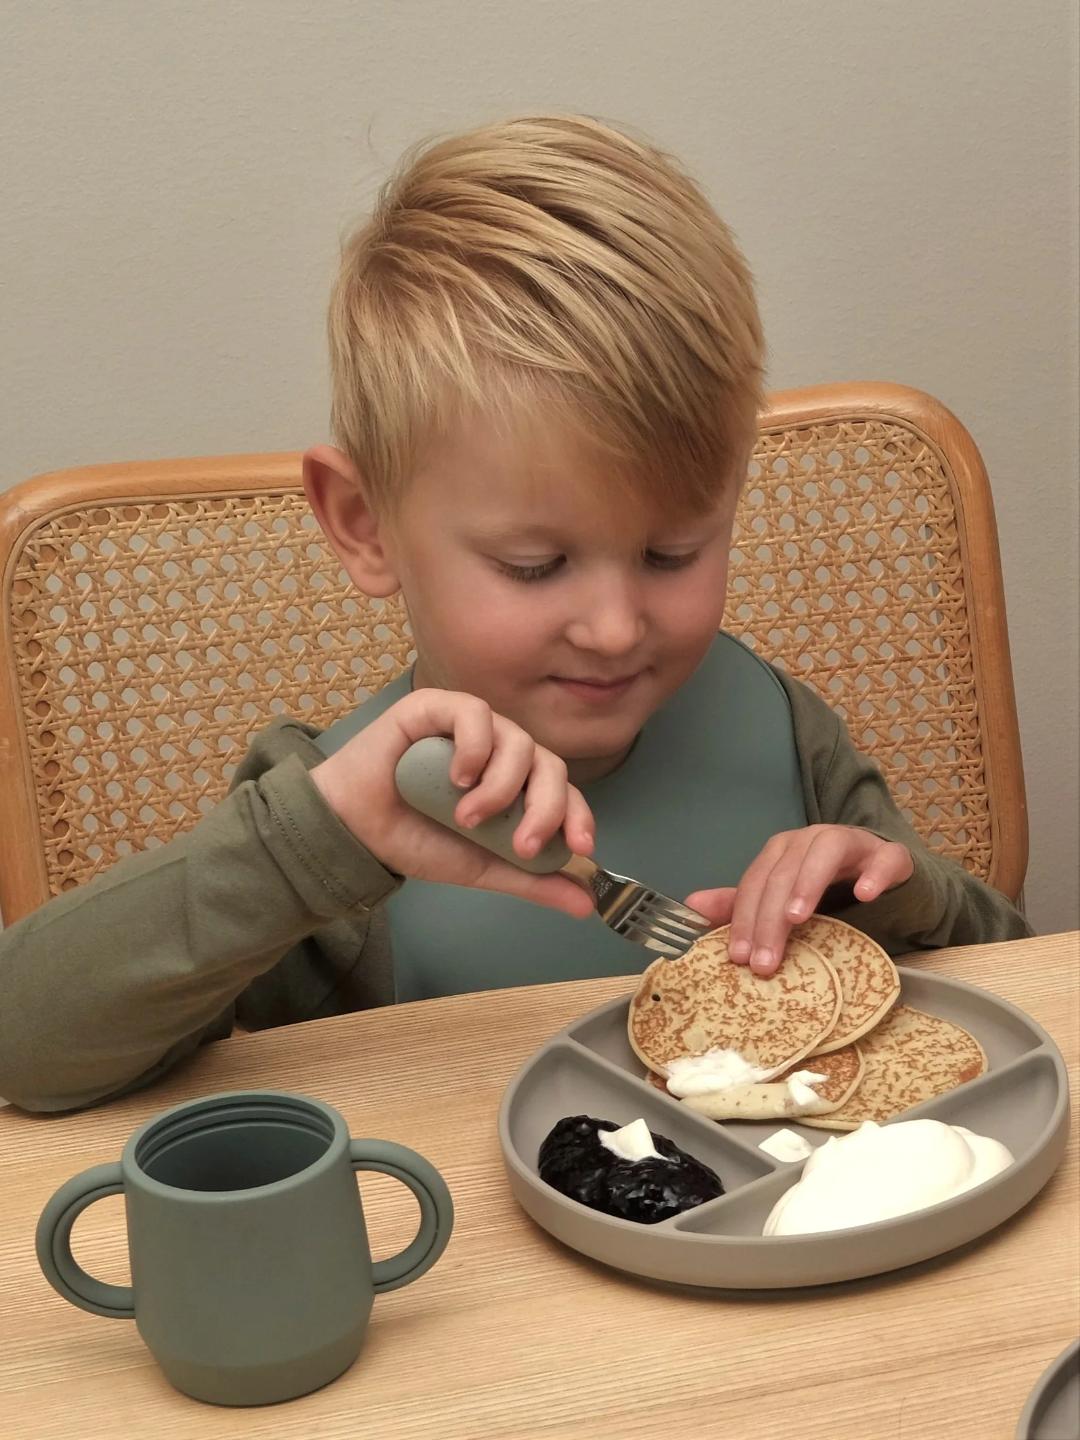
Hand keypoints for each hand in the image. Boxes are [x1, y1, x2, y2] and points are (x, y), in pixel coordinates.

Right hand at [310, 688, 595, 918]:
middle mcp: (499, 750)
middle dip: (545, 808)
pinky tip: (458, 778)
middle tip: (519, 845)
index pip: (563, 790)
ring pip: (518, 741)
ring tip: (466, 818)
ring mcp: (470, 727)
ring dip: (502, 787)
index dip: (577, 815)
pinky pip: (476, 714)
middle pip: (548, 766)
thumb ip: (532, 880)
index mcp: (514, 783)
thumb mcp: (482, 867)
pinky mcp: (436, 708)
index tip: (580, 847)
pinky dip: (476, 747)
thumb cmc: (415, 840)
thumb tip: (588, 904)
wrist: (354, 832)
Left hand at [685, 825, 912, 976]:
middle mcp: (812, 840)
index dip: (743, 917)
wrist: (882, 872)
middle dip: (769, 917)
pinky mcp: (889, 855)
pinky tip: (864, 895)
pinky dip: (873, 874)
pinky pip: (884, 859)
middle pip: (784, 872)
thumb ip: (740, 904)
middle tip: (765, 961)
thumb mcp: (781, 899)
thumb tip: (691, 907)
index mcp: (782, 850)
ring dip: (808, 883)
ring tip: (797, 918)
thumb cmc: (826, 887)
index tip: (738, 957)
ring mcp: (852, 843)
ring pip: (825, 852)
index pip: (756, 881)